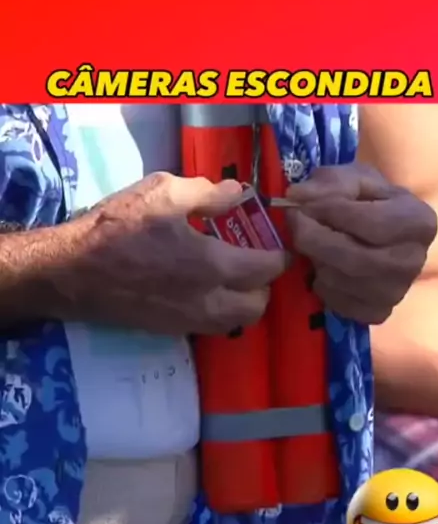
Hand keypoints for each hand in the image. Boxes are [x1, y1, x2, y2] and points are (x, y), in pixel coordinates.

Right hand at [53, 173, 287, 334]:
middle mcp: (207, 302)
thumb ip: (209, 194)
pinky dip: (220, 312)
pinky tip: (204, 288)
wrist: (72, 273)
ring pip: (236, 322)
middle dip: (264, 284)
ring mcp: (189, 322)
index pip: (266, 269)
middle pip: (258, 305)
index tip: (277, 242)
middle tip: (254, 261)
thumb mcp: (163, 192)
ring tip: (232, 278)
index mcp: (211, 265)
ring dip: (243, 302)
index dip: (279, 254)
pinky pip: (211, 327)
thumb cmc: (117, 228)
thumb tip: (240, 193)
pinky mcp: (171, 331)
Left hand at [285, 163, 436, 323]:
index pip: (370, 223)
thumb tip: (296, 196)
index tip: (302, 203)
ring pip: (341, 280)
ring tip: (313, 243)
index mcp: (419, 223)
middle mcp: (413, 262)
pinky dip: (322, 285)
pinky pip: (337, 302)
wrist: (381, 234)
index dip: (329, 212)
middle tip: (295, 222)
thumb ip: (328, 183)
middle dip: (315, 238)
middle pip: (354, 257)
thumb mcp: (355, 179)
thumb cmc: (369, 202)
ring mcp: (397, 292)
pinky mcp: (377, 313)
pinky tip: (326, 268)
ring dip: (317, 260)